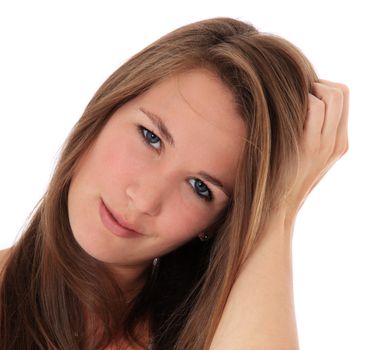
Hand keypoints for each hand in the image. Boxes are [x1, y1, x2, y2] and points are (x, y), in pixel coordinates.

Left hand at [279, 80, 349, 222]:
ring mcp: (326, 144)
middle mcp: (337, 142)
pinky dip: (300, 100)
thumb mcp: (305, 156)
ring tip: (289, 106)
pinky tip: (283, 113)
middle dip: (317, 85)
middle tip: (295, 98)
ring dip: (308, 91)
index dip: (323, 88)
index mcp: (339, 142)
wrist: (278, 206)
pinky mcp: (310, 146)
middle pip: (341, 91)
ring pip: (331, 95)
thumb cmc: (283, 177)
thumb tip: (300, 105)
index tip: (303, 96)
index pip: (344, 96)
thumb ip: (311, 133)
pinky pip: (313, 107)